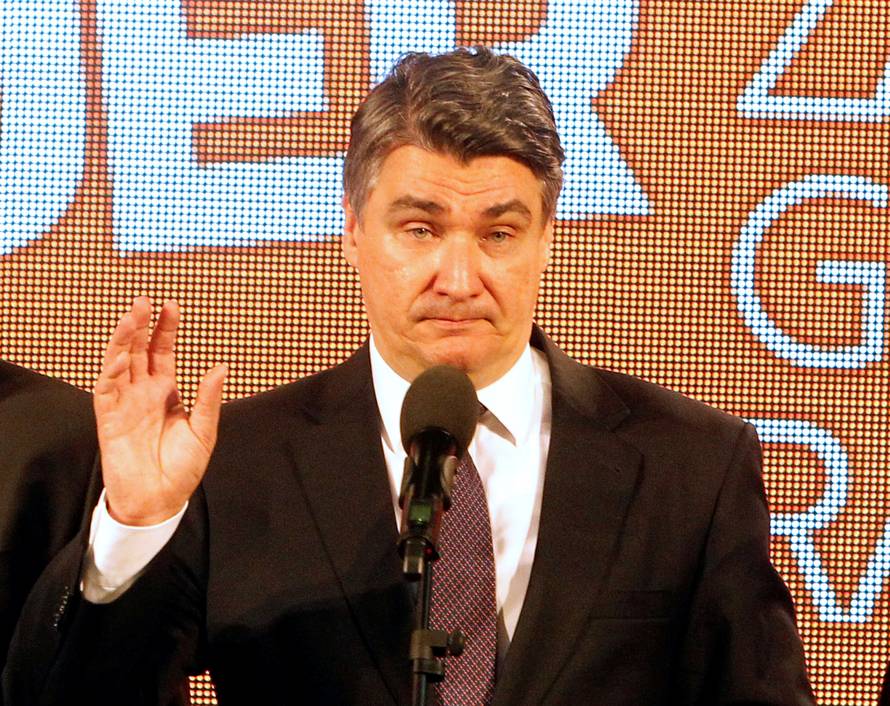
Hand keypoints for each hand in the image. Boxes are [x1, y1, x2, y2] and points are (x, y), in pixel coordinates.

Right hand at [93, 297, 226, 525]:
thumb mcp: (204, 431)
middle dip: (140, 325)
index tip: (171, 305)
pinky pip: (107, 389)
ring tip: (131, 315)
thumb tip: (221, 366)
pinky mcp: (109, 419)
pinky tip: (120, 355)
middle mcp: (143, 392)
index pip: (162, 352)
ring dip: (122, 339)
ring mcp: (124, 403)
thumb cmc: (182, 468)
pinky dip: (111, 370)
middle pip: (138, 350)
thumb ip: (209, 399)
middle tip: (145, 300)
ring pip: (119, 363)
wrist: (160, 501)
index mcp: (166, 392)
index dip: (165, 329)